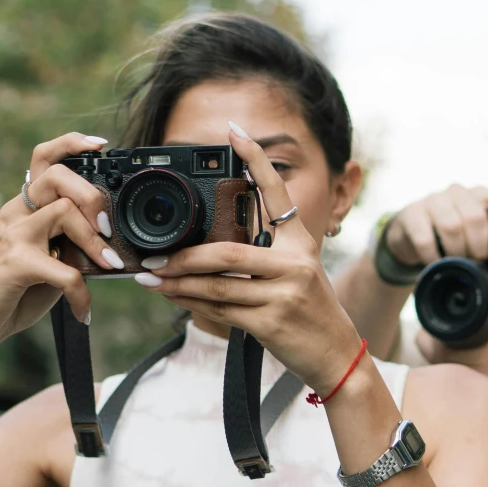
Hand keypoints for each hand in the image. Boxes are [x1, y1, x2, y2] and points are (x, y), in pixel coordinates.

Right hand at [0, 132, 119, 352]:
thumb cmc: (17, 289)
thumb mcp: (49, 257)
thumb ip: (71, 239)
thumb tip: (113, 236)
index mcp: (25, 206)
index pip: (44, 158)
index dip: (71, 144)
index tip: (100, 145)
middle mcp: (16, 212)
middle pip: (58, 177)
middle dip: (92, 197)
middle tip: (107, 228)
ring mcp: (14, 235)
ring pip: (64, 212)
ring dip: (94, 241)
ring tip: (107, 265)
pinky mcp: (16, 263)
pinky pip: (65, 270)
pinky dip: (80, 292)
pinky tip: (83, 309)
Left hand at [138, 123, 361, 390]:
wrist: (336, 355)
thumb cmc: (310, 311)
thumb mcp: (297, 273)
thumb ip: (264, 255)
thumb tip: (209, 248)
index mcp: (300, 243)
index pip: (276, 192)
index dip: (255, 160)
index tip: (233, 131)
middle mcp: (294, 263)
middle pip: (226, 253)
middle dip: (183, 256)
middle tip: (153, 256)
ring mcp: (283, 294)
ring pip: (216, 285)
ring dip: (177, 282)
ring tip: (151, 276)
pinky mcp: (271, 323)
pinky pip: (221, 311)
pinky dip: (191, 304)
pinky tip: (173, 297)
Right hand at [383, 183, 487, 267]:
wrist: (410, 239)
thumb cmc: (453, 240)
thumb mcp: (480, 242)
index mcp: (482, 197)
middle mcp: (459, 193)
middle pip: (476, 217)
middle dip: (479, 246)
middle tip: (478, 262)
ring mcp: (433, 200)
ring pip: (452, 225)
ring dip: (457, 252)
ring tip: (458, 264)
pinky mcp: (411, 213)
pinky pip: (425, 238)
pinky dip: (434, 257)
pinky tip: (437, 264)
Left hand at [415, 258, 487, 454]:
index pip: (438, 343)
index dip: (431, 329)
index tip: (438, 318)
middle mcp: (480, 378)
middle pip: (432, 359)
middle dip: (433, 341)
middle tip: (444, 328)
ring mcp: (477, 397)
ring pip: (442, 376)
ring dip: (443, 359)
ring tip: (454, 344)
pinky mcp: (480, 409)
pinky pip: (455, 391)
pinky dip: (455, 377)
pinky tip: (467, 366)